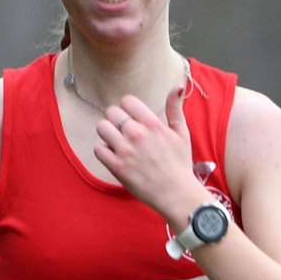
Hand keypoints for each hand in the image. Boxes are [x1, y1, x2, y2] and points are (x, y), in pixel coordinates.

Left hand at [94, 88, 203, 224]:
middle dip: (115, 119)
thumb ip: (175, 109)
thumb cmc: (180, 164)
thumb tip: (177, 86)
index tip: (130, 117)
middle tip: (121, 131)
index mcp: (152, 123)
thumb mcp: (182, 133)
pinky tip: (113, 156)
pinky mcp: (117, 167)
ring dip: (107, 133)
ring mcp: (125, 151)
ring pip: (102, 128)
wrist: (175, 193)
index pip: (127, 101)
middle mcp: (137, 134)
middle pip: (111, 112)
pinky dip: (103, 151)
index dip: (127, 108)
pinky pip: (98, 150)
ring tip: (115, 142)